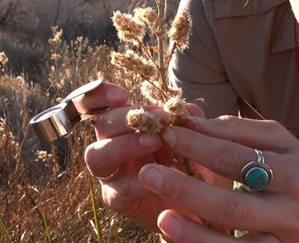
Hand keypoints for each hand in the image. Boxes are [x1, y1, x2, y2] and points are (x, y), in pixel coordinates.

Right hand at [76, 82, 208, 231]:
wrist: (202, 205)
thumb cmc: (196, 164)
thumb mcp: (198, 139)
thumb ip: (189, 121)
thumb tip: (185, 109)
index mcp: (127, 125)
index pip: (97, 104)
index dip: (98, 95)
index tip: (120, 94)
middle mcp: (113, 145)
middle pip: (101, 125)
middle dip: (127, 118)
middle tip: (159, 119)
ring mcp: (112, 173)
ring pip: (96, 155)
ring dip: (125, 145)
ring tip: (155, 142)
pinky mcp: (117, 199)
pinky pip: (115, 188)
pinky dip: (134, 181)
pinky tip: (154, 177)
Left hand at [136, 116, 298, 241]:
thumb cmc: (298, 173)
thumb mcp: (280, 143)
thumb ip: (239, 131)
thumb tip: (194, 121)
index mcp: (293, 168)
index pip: (238, 155)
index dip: (200, 145)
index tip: (167, 134)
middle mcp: (292, 206)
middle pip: (234, 200)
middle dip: (188, 187)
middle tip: (149, 173)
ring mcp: (284, 238)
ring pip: (237, 241)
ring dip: (196, 232)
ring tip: (161, 217)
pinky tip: (180, 239)